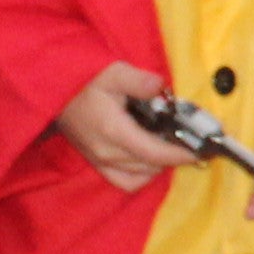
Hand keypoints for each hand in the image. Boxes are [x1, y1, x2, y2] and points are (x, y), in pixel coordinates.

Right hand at [54, 65, 183, 188]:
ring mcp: (100, 161)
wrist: (52, 92)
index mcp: (113, 131)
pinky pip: (126, 181)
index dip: (179, 154)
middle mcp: (107, 152)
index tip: (201, 151)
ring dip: (159, 165)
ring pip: (141, 176)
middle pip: (151, 165)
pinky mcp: (96, 164)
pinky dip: (143, 174)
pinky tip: (151, 157)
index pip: (153, 152)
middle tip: (190, 141)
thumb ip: (139, 81)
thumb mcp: (112, 72)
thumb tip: (162, 87)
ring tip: (171, 146)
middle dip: (174, 157)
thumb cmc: (83, 81)